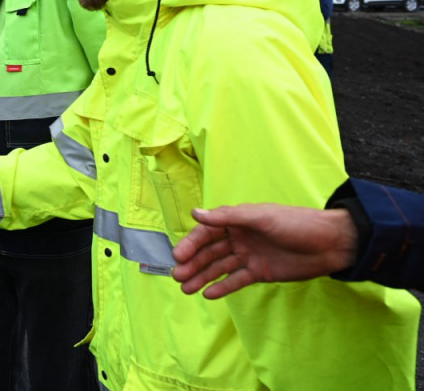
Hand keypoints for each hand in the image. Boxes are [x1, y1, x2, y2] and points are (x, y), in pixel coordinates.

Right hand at [172, 204, 358, 298]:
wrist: (331, 244)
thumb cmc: (295, 223)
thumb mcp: (260, 217)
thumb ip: (227, 217)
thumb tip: (195, 213)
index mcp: (237, 220)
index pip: (207, 232)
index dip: (191, 244)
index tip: (178, 256)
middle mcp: (240, 237)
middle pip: (210, 252)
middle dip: (193, 264)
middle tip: (177, 277)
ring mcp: (249, 256)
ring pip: (220, 267)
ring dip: (202, 276)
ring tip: (186, 288)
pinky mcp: (260, 273)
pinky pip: (236, 280)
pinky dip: (222, 287)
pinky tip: (208, 294)